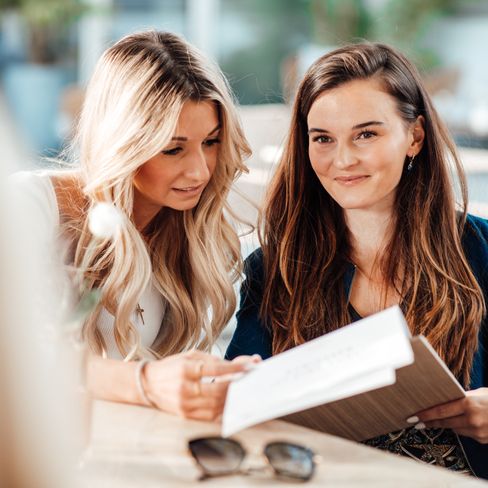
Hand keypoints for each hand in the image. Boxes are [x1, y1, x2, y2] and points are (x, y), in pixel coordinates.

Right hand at [142, 350, 259, 420]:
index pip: (216, 369)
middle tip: (251, 381)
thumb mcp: (190, 356)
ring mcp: (184, 404)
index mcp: (185, 368)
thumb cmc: (172, 367)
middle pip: (218, 389)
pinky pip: (210, 415)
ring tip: (243, 391)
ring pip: (216, 404)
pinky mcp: (185, 415)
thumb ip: (213, 360)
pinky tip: (229, 401)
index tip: (251, 366)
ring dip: (232, 398)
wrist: (147, 384)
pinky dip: (222, 409)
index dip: (235, 369)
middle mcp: (184, 388)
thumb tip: (237, 365)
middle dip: (237, 385)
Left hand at [414, 388, 487, 442]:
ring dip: (444, 424)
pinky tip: (458, 422)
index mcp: (468, 404)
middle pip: (443, 422)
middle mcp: (472, 419)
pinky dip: (460, 428)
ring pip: (453, 429)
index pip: (440, 410)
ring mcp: (478, 431)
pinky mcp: (482, 439)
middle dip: (428, 421)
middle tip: (414, 421)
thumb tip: (444, 398)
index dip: (425, 414)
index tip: (413, 416)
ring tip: (431, 420)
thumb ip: (461, 397)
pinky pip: (464, 433)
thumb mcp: (478, 393)